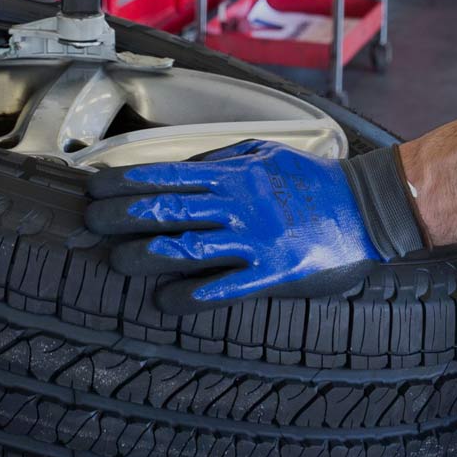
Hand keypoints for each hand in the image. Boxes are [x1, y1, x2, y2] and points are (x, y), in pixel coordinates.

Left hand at [85, 139, 424, 313]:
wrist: (367, 208)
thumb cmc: (310, 181)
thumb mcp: (262, 155)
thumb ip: (218, 162)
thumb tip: (173, 168)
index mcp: (231, 175)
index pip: (162, 175)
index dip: (122, 183)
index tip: (92, 189)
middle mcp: (236, 204)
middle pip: (163, 209)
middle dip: (119, 216)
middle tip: (89, 224)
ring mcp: (253, 239)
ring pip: (185, 247)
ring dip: (144, 255)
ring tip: (118, 261)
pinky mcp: (274, 271)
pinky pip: (224, 287)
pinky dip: (189, 295)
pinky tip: (165, 301)